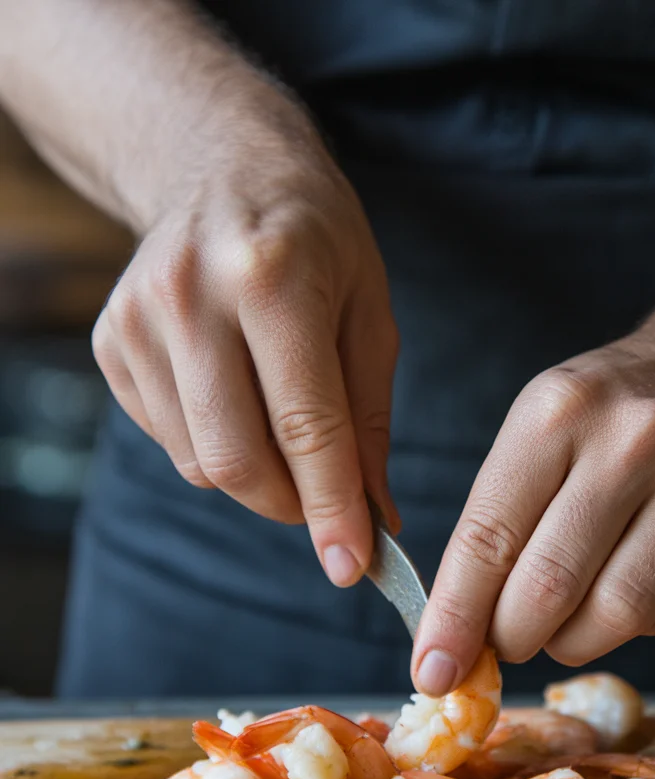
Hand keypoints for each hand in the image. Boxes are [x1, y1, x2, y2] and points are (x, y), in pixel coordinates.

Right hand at [92, 122, 398, 585]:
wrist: (222, 165)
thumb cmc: (316, 240)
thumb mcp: (369, 313)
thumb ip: (368, 420)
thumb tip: (374, 518)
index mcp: (274, 277)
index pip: (306, 425)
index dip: (331, 508)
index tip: (353, 566)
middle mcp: (194, 295)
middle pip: (238, 459)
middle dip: (291, 506)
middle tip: (325, 508)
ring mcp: (139, 317)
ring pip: (201, 463)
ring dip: (255, 477)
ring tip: (284, 427)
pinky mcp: (110, 340)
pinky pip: (169, 441)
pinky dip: (213, 447)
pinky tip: (236, 395)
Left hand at [411, 313, 654, 694]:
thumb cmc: (604, 420)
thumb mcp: (534, 437)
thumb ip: (492, 531)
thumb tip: (451, 648)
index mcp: (559, 411)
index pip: (490, 538)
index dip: (455, 618)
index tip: (434, 671)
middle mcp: (637, 439)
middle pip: (552, 587)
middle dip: (512, 636)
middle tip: (504, 640)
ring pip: (619, 615)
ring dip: (572, 639)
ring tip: (562, 617)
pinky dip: (632, 624)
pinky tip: (626, 581)